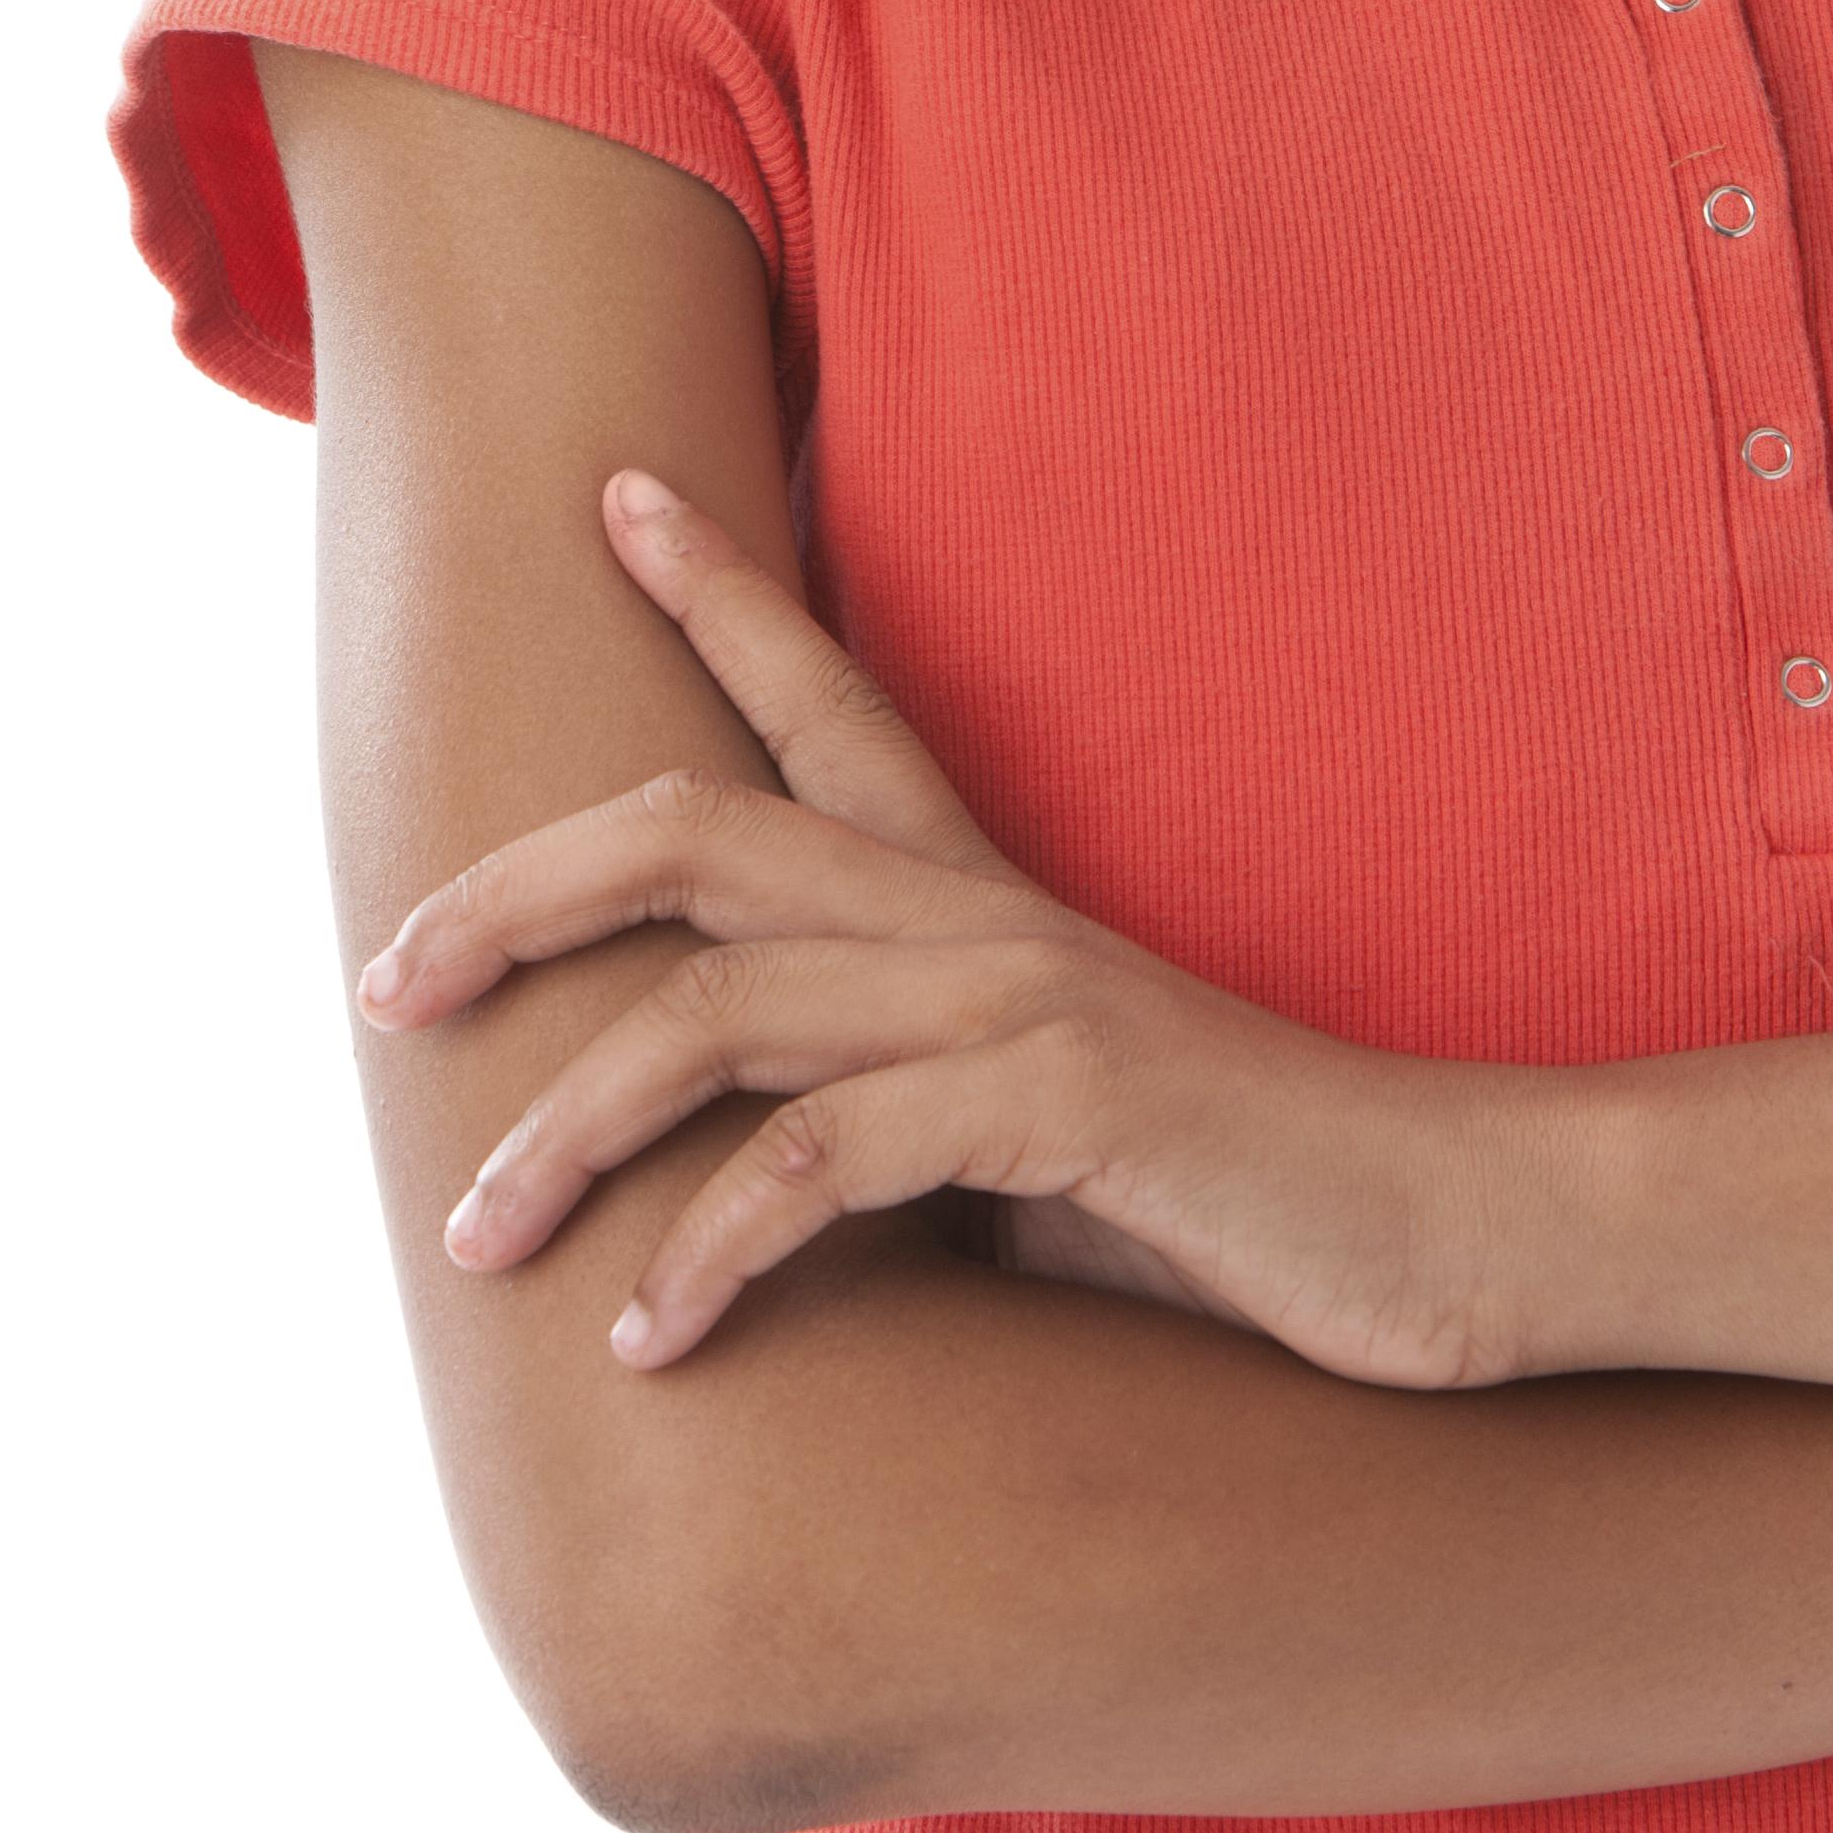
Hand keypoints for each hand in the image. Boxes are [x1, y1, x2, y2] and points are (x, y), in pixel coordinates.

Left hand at [356, 473, 1540, 1384]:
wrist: (1450, 1230)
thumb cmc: (1242, 1198)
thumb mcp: (1040, 1134)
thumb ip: (906, 1114)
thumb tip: (755, 1168)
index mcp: (979, 897)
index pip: (824, 703)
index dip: (716, 592)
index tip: (612, 495)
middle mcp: (979, 916)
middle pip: (697, 830)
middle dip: (519, 887)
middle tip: (382, 973)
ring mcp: (1021, 999)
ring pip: (722, 1007)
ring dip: (568, 1126)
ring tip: (475, 1235)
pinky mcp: (1063, 1102)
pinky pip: (828, 1157)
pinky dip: (714, 1247)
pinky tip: (649, 1338)